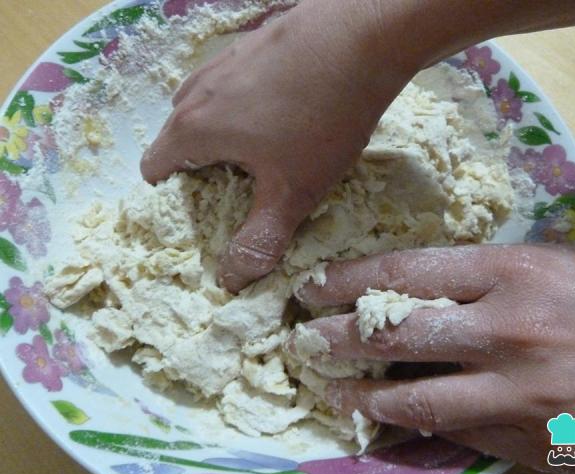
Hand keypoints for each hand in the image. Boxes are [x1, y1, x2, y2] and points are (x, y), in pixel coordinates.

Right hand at [141, 0, 415, 291]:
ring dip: (223, 133)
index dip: (173, 198)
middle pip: (178, 138)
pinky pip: (233, 83)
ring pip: (206, 107)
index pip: (153, 168)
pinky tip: (285, 111)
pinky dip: (245, 103)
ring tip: (263, 152)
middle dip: (200, 168)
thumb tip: (230, 282)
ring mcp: (224, 60)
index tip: (205, 213)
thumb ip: (258, 241)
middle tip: (241, 189)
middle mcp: (197, 90)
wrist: (365, 35)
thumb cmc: (320, 119)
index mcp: (193, 127)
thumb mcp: (292, 193)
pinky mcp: (253, 43)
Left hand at [294, 244, 574, 472]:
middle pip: (395, 332)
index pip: (404, 271)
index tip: (312, 286)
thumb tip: (406, 291)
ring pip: (413, 397)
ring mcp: (517, 393)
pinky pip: (450, 433)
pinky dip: (408, 427)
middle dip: (336, 337)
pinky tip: (382, 423)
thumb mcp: (544, 268)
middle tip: (303, 339)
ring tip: (329, 390)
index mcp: (513, 271)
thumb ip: (477, 278)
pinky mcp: (527, 442)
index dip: (347, 279)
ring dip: (360, 395)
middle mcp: (509, 329)